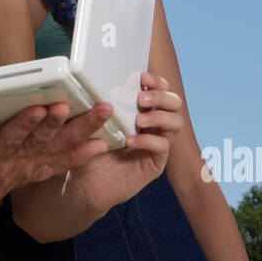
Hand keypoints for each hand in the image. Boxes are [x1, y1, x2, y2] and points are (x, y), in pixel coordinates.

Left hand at [0, 101, 111, 224]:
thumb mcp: (28, 171)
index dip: (86, 136)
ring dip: (25, 124)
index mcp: (32, 164)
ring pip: (13, 140)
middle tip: (69, 108)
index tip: (105, 117)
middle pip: (42, 141)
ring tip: (38, 110)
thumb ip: (52, 155)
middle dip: (57, 124)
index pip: (65, 150)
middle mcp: (17, 163)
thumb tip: (87, 141)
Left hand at [69, 71, 185, 214]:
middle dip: (161, 97)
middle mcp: (154, 125)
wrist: (86, 183)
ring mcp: (157, 143)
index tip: (142, 77)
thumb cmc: (89, 149)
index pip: (160, 89)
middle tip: (141, 99)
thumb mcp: (90, 123)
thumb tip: (93, 82)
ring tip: (138, 120)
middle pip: (175, 103)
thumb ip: (96, 105)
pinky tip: (130, 141)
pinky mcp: (156, 163)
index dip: (157, 81)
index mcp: (141, 110)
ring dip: (159, 117)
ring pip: (176, 123)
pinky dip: (148, 141)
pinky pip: (162, 147)